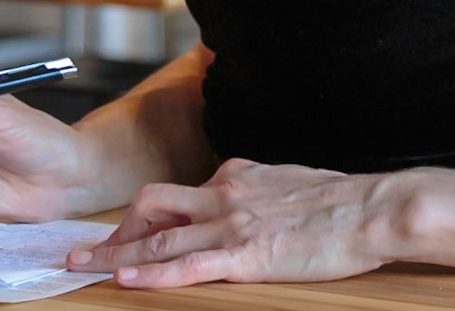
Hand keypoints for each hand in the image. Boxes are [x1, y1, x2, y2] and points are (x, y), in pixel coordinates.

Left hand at [68, 158, 403, 287]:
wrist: (374, 208)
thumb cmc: (347, 200)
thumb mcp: (294, 183)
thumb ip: (265, 191)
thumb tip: (259, 200)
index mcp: (237, 176)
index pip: (179, 193)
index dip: (146, 215)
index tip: (129, 230)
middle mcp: (224, 194)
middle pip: (151, 206)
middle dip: (116, 230)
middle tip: (90, 252)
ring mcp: (230, 224)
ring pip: (156, 236)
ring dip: (114, 252)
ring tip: (81, 266)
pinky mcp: (243, 255)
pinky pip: (184, 265)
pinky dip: (149, 272)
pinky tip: (124, 279)